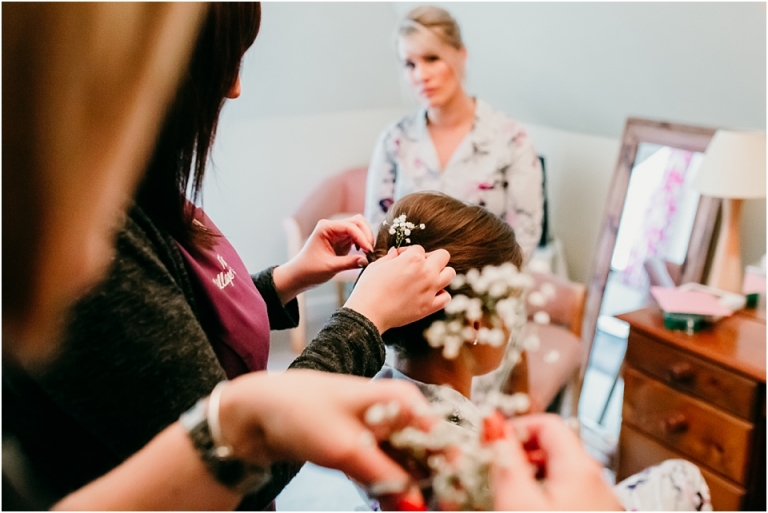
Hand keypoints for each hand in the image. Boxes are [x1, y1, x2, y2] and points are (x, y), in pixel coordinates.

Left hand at [218, 370, 434, 504]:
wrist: (261, 410)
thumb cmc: (303, 413)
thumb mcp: (347, 449)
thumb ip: (386, 479)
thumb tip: (418, 507)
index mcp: (405, 402)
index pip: (446, 442)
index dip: (454, 476)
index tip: (454, 505)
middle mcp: (401, 413)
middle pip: (432, 458)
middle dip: (431, 488)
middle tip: (421, 509)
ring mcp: (385, 430)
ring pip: (412, 469)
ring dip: (408, 492)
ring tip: (399, 507)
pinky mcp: (370, 446)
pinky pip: (391, 473)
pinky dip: (389, 490)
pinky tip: (385, 503)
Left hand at [273, 215, 373, 303]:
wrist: (299, 275)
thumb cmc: (309, 270)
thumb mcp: (329, 267)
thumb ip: (349, 263)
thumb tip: (366, 260)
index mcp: (325, 228)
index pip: (350, 226)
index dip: (362, 237)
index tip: (369, 250)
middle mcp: (332, 227)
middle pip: (357, 222)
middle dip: (366, 234)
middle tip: (371, 251)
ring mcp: (337, 232)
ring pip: (359, 228)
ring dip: (366, 238)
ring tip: (369, 253)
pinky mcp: (342, 240)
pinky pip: (358, 236)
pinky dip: (363, 243)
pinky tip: (364, 253)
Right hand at [344, 245, 455, 332]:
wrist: (368, 312)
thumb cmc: (369, 287)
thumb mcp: (378, 264)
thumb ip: (392, 257)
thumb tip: (398, 254)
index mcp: (413, 259)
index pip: (419, 249)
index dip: (409, 253)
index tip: (401, 260)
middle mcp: (426, 272)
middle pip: (443, 256)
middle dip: (432, 258)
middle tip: (420, 266)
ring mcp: (430, 290)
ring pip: (450, 274)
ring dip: (441, 274)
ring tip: (428, 279)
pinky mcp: (430, 306)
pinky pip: (446, 297)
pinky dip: (440, 295)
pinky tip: (430, 294)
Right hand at [489, 414, 622, 510]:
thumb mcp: (516, 500)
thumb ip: (503, 459)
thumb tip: (492, 422)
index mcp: (581, 468)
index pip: (546, 423)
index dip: (515, 428)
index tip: (492, 442)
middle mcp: (598, 481)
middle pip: (552, 448)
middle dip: (518, 455)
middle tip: (494, 470)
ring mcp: (599, 502)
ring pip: (558, 473)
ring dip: (529, 477)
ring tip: (507, 494)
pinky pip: (566, 494)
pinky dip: (543, 495)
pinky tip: (527, 506)